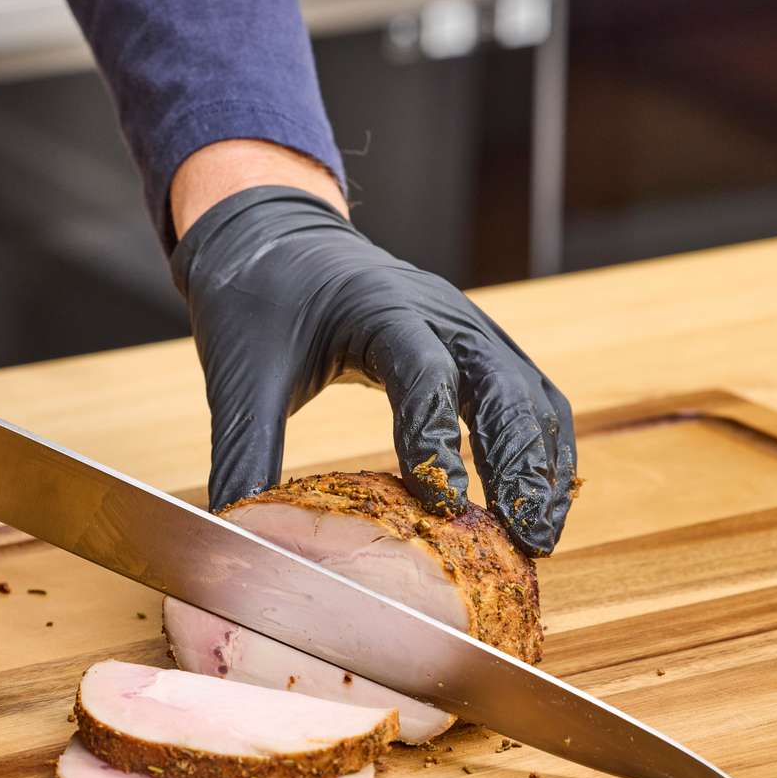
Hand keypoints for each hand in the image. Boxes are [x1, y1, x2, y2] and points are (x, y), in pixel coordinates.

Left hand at [171, 186, 575, 554]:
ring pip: (527, 390)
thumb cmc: (258, 302)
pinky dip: (540, 443)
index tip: (442, 506)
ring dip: (539, 462)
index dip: (434, 438)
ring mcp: (465, 323)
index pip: (422, 371)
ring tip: (538, 534)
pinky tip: (537, 499)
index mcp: (377, 307)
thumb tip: (236, 537)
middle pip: (500, 383)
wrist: (275, 239)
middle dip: (517, 463)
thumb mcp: (239, 377)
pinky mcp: (474, 342)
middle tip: (524, 538)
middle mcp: (437, 310)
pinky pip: (526, 390)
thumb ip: (243, 454)